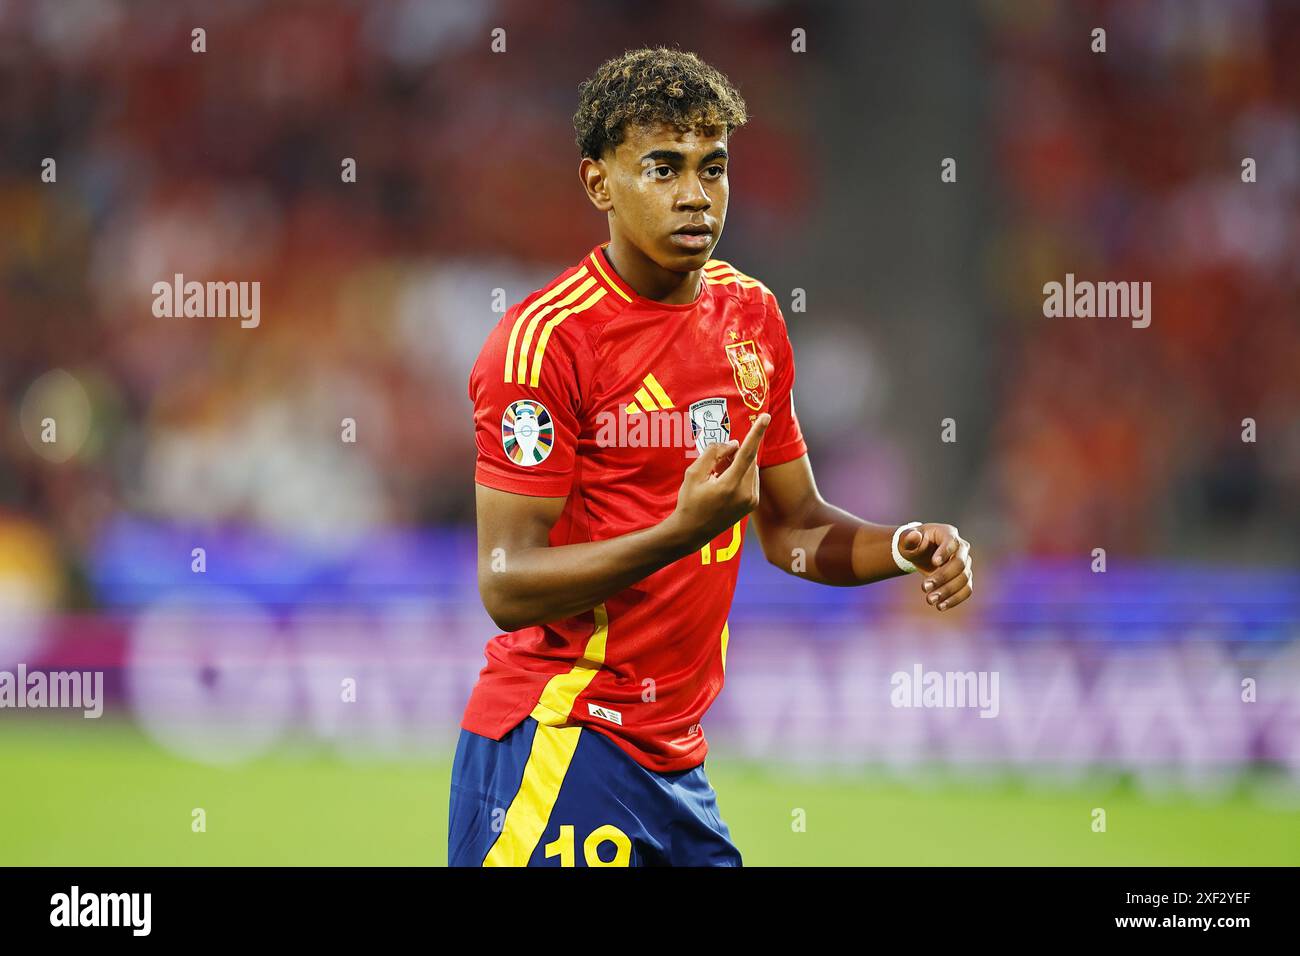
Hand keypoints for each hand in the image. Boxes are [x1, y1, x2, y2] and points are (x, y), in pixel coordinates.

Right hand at [672, 413, 769, 548]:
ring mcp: (751, 501)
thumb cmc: (689, 502)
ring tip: (717, 476)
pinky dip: (740, 475)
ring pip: (751, 469)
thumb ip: (713, 453)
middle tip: (717, 462)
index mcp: (730, 486)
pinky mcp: (752, 505)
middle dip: (736, 454)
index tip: (766, 417)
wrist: (692, 532)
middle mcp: (745, 494)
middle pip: (748, 460)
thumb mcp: (693, 473)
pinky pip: (751, 479)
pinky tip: (723, 484)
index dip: (756, 433)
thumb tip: (733, 444)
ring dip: (738, 465)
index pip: (747, 453)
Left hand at [898, 524, 972, 610]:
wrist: (920, 553)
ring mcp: (965, 563)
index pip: (952, 542)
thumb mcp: (906, 539)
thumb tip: (914, 536)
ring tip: (930, 600)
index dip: (945, 552)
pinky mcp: (965, 578)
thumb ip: (908, 538)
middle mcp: (961, 548)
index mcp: (948, 533)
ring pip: (964, 579)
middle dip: (943, 577)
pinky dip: (955, 599)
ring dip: (948, 591)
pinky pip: (966, 590)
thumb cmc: (913, 543)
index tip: (934, 563)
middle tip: (924, 587)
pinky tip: (941, 606)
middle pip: (960, 563)